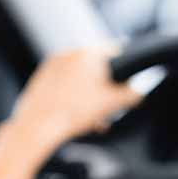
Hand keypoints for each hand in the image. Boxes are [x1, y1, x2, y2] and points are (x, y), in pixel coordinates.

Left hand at [7, 42, 141, 167]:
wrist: (37, 126)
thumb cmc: (73, 113)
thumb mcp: (113, 103)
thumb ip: (132, 94)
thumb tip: (139, 92)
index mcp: (88, 53)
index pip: (116, 51)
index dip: (127, 67)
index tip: (129, 79)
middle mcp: (69, 54)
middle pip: (97, 68)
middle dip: (106, 89)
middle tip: (110, 107)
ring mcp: (52, 66)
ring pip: (79, 79)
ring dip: (90, 97)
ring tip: (94, 119)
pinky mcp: (40, 80)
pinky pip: (63, 85)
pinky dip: (72, 97)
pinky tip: (76, 117)